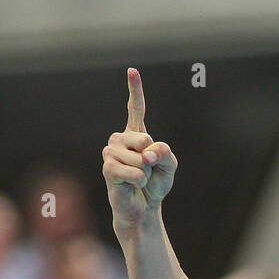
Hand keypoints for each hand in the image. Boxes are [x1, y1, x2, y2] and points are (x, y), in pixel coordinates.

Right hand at [102, 68, 177, 233]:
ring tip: (139, 179)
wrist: (144, 208)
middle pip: (145, 139)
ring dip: (146, 172)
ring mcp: (111, 152)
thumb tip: (149, 150)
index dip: (135, 90)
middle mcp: (120, 139)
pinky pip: (132, 172)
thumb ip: (166, 154)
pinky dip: (139, 180)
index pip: (136, 109)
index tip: (133, 70)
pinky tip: (135, 185)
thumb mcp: (170, 167)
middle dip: (153, 158)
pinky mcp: (108, 168)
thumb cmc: (155, 185)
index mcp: (136, 134)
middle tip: (148, 170)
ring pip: (139, 157)